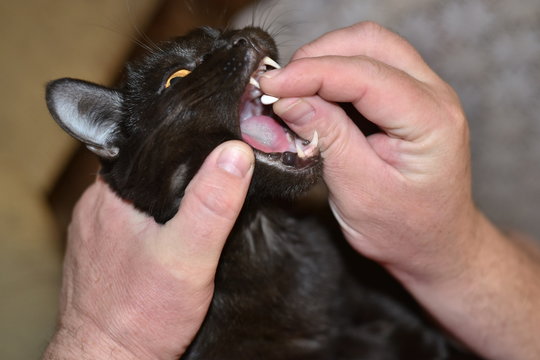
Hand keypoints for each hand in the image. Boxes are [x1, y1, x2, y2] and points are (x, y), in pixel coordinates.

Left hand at [42, 141, 253, 359]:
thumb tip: (235, 153)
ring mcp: (99, 230)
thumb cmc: (140, 314)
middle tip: (222, 169)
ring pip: (146, 196)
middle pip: (152, 170)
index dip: (190, 139)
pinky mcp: (106, 252)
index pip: (153, 145)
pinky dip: (159, 222)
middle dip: (185, 169)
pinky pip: (138, 221)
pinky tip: (178, 234)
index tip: (222, 137)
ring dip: (171, 197)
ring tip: (204, 199)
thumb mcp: (188, 254)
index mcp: (111, 191)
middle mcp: (98, 205)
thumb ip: (212, 204)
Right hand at [261, 21, 476, 280]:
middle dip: (319, 56)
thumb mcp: (358, 190)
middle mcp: (435, 95)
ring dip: (326, 61)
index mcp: (431, 121)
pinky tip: (313, 96)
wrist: (435, 244)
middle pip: (371, 43)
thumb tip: (288, 99)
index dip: (312, 74)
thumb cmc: (404, 229)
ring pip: (369, 46)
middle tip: (280, 86)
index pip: (366, 75)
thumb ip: (327, 138)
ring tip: (292, 91)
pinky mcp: (408, 97)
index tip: (270, 86)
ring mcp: (424, 92)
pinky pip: (369, 65)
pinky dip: (335, 73)